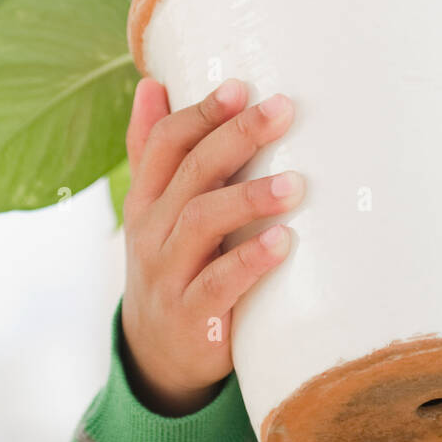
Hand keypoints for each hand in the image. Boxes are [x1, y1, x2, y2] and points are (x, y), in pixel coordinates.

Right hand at [120, 76, 301, 416]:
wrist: (158, 357)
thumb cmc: (171, 264)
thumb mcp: (156, 210)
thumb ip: (154, 151)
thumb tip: (151, 83)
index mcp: (146, 199)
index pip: (164, 144)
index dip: (200, 113)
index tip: (241, 86)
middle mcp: (150, 231)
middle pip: (190, 174)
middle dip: (235, 137)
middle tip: (282, 110)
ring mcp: (167, 274)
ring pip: (201, 224)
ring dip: (249, 198)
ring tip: (295, 183)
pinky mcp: (192, 317)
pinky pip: (218, 284)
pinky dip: (249, 261)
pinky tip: (282, 242)